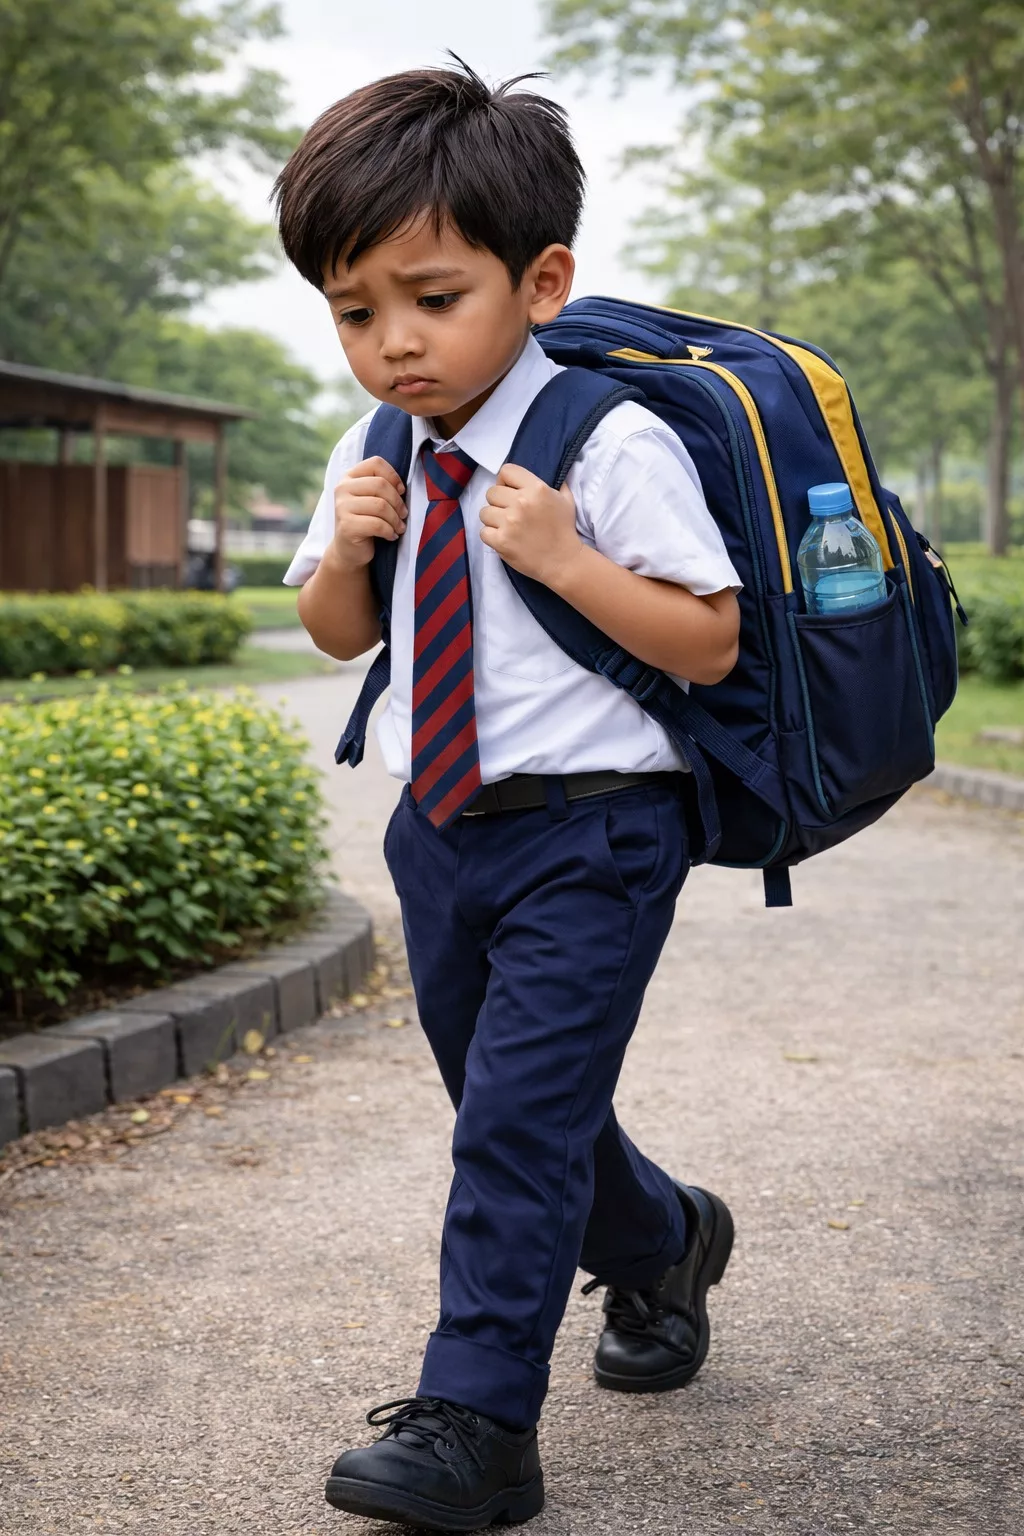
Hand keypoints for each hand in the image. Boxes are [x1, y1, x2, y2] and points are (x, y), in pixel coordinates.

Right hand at [329, 456, 406, 570]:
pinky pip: (377, 524)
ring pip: (381, 505)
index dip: (393, 476)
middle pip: (380, 484)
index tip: (401, 491)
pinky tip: (391, 536)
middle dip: (398, 502)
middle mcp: (342, 488)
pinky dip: (390, 531)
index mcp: (349, 477)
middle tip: (403, 515)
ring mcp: (342, 507)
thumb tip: (402, 488)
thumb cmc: (366, 521)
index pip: (376, 463)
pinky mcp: (346, 526)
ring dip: (396, 519)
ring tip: (399, 527)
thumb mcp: (371, 499)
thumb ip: (382, 487)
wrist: (349, 550)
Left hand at [479, 464, 583, 587]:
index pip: (506, 471)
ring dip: (493, 520)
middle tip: (509, 513)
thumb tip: (549, 472)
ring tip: (506, 527)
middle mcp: (521, 502)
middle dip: (498, 502)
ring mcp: (509, 522)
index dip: (505, 481)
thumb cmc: (564, 530)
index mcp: (536, 488)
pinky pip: (483, 532)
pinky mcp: (501, 541)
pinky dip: (491, 536)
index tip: (510, 492)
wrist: (563, 561)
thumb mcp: (566, 499)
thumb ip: (555, 484)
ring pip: (484, 512)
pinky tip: (504, 539)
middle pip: (491, 492)